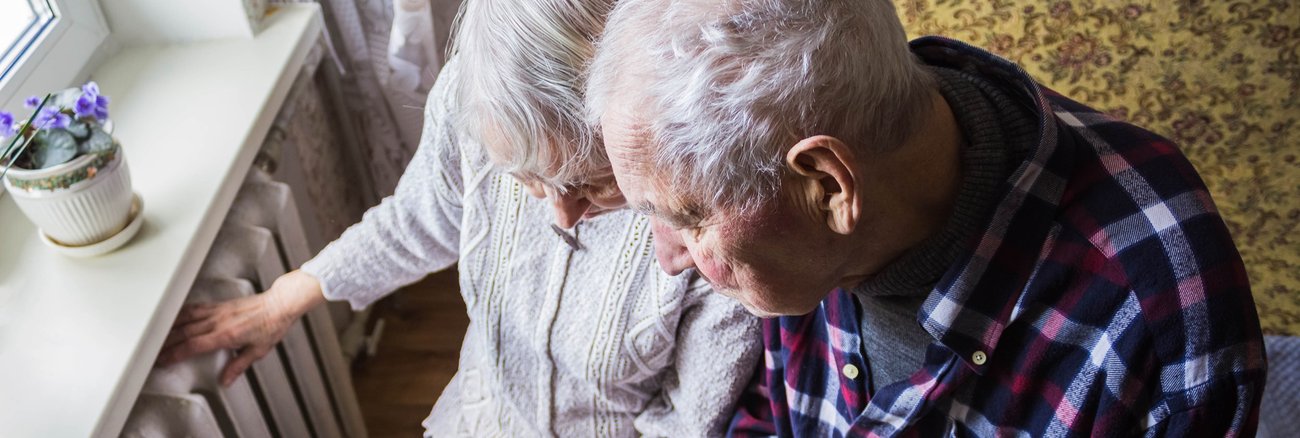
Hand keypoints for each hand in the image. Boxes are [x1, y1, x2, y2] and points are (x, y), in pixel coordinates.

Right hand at [157, 270, 325, 385]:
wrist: (279, 304)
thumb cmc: (271, 326)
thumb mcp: (258, 351)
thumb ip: (238, 366)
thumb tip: (225, 381)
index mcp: (227, 335)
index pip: (195, 345)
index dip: (176, 353)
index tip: (163, 360)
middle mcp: (219, 321)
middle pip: (185, 332)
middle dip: (166, 343)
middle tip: (153, 353)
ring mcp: (217, 311)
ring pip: (186, 318)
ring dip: (169, 327)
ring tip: (155, 336)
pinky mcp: (219, 305)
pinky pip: (195, 308)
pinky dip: (181, 313)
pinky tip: (172, 318)